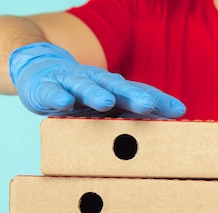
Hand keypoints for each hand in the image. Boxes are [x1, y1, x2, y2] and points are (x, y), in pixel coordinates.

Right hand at [9, 42, 185, 116]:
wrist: (38, 68)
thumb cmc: (81, 95)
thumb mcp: (106, 106)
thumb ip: (128, 118)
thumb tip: (161, 139)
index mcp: (114, 89)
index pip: (140, 93)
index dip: (159, 101)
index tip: (179, 111)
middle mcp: (96, 82)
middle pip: (118, 87)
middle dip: (133, 96)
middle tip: (148, 105)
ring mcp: (70, 82)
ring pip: (84, 86)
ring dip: (95, 94)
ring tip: (105, 102)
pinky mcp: (45, 87)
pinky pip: (51, 92)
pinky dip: (57, 96)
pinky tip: (63, 102)